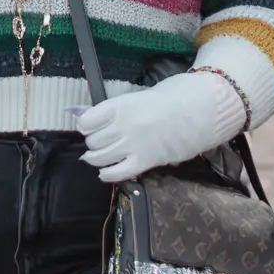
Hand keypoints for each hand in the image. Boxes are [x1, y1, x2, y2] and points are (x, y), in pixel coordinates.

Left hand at [77, 70, 237, 182]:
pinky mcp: (143, 162)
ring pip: (99, 157)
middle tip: (100, 140)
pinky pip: (116, 173)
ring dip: (95, 158)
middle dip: (93, 141)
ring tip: (99, 155)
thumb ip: (109, 110)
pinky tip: (105, 172)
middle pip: (93, 140)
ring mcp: (133, 145)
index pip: (87, 121)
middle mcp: (123, 126)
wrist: (190, 114)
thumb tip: (82, 118)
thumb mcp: (132, 99)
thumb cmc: (160, 104)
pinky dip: (106, 174)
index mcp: (120, 106)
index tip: (89, 125)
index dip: (85, 124)